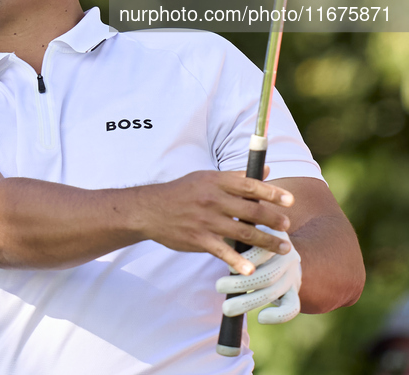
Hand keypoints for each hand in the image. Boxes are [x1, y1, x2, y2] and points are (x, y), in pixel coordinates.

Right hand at [136, 170, 293, 274]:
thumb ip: (236, 176)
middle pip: (251, 210)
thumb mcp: (207, 177)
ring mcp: (207, 220)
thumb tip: (265, 170)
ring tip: (283, 247)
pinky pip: (223, 251)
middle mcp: (214, 199)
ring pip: (243, 232)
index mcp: (217, 181)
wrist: (152, 209)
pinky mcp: (199, 239)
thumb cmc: (183, 191)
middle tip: (287, 225)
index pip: (250, 185)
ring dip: (266, 241)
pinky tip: (251, 269)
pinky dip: (237, 260)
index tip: (289, 200)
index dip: (272, 193)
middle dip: (273, 219)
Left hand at [215, 227, 300, 323]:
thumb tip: (220, 238)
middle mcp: (288, 257)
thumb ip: (238, 235)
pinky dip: (278, 315)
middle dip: (241, 284)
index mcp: (276, 238)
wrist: (282, 249)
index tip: (228, 267)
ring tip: (226, 308)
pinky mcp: (295, 291)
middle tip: (218, 287)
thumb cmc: (254, 239)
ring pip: (273, 292)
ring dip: (249, 302)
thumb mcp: (249, 231)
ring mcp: (293, 275)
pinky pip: (292, 307)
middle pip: (267, 275)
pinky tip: (261, 318)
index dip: (249, 259)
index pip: (265, 250)